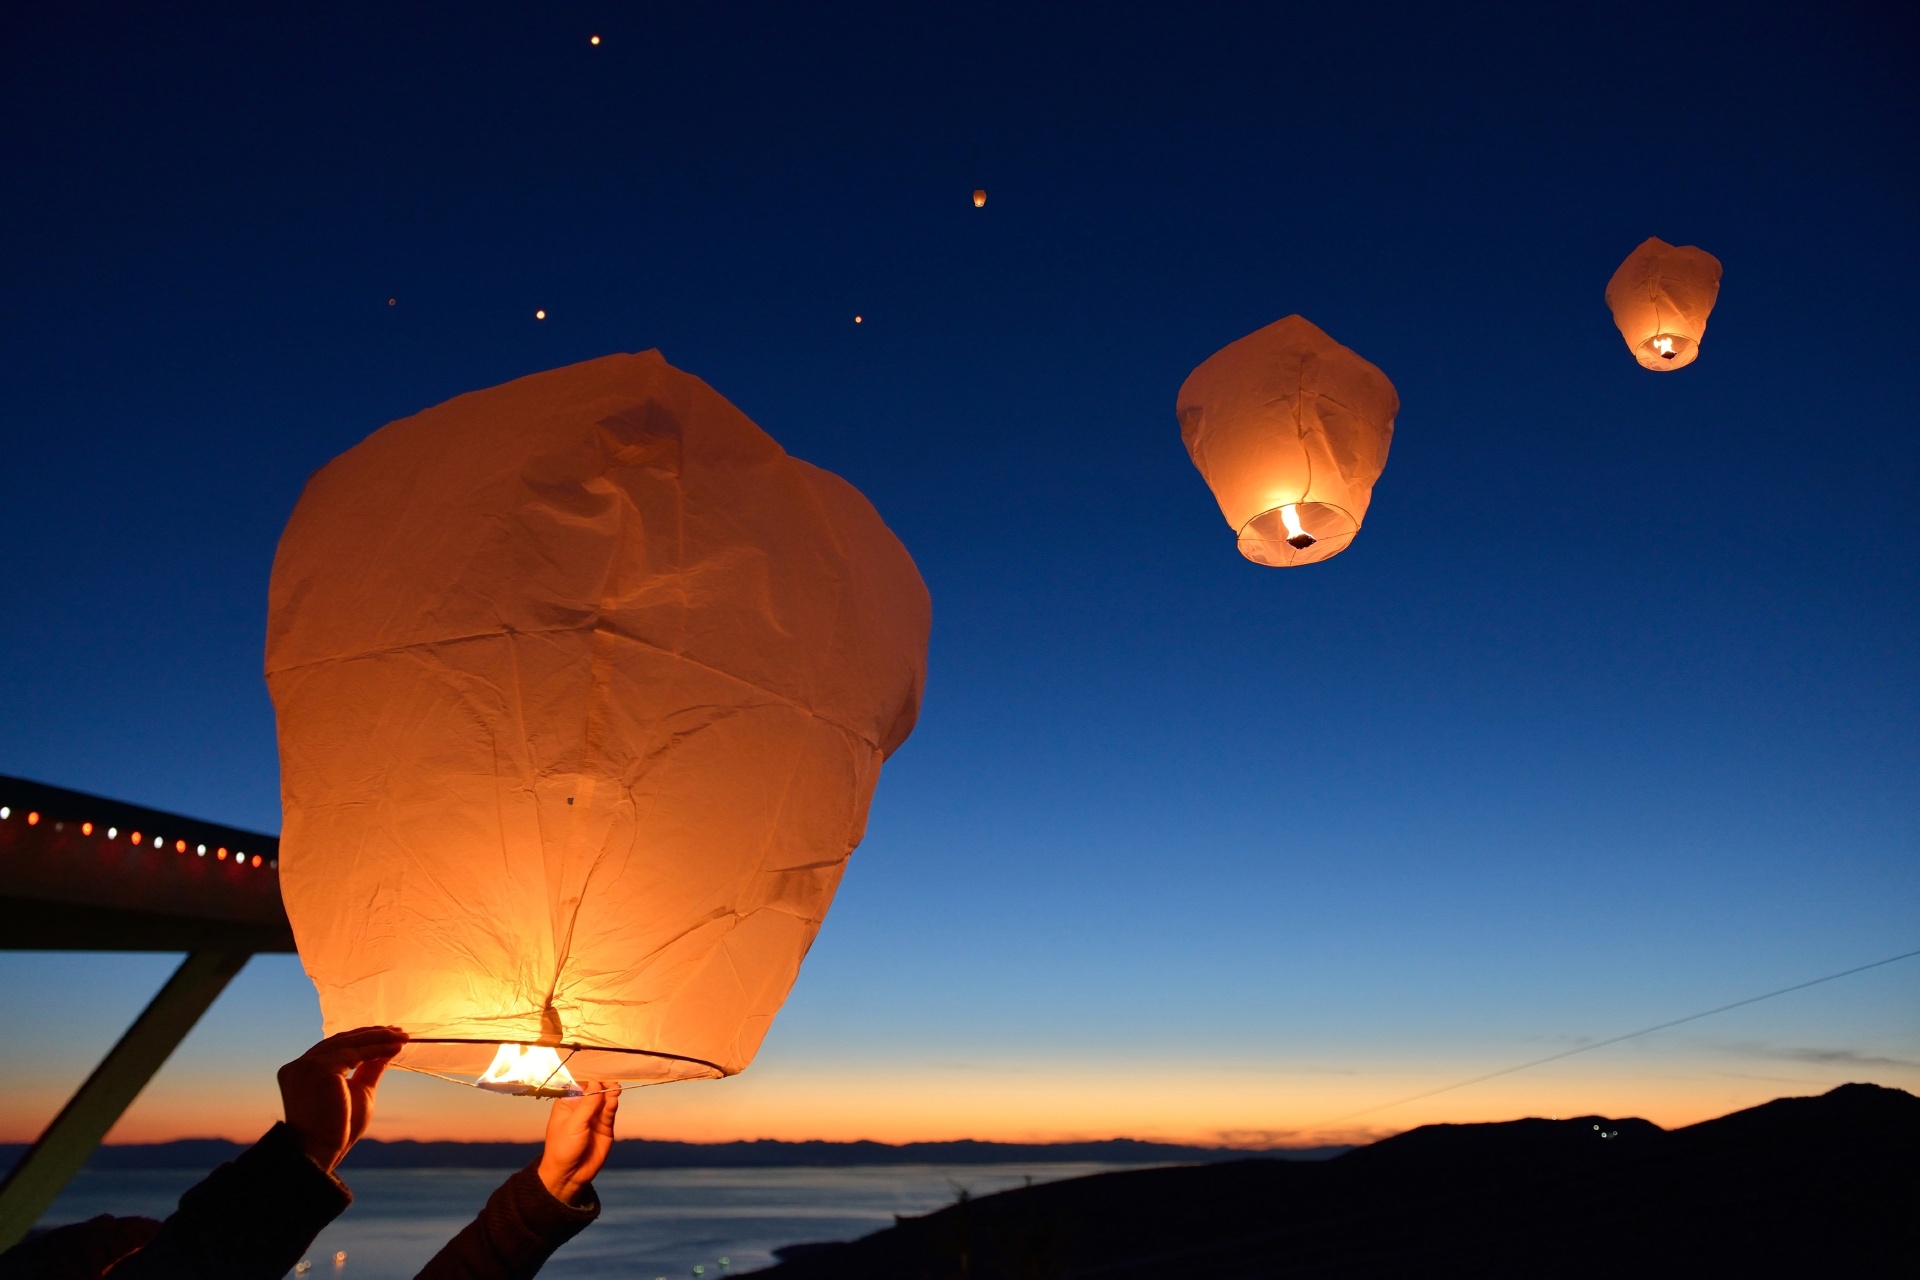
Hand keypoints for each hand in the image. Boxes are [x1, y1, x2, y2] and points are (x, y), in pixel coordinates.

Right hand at [276, 1026, 406, 1173]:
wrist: (322, 1151)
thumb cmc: (338, 1129)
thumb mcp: (358, 1091)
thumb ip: (369, 1069)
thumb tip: (386, 1049)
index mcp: (301, 1070)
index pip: (335, 1046)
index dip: (362, 1039)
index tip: (387, 1035)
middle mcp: (300, 1065)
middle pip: (342, 1040)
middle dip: (373, 1034)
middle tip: (399, 1032)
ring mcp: (307, 1065)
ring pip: (350, 1043)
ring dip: (379, 1038)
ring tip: (402, 1037)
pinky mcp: (320, 1068)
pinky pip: (355, 1053)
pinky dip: (377, 1048)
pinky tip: (395, 1048)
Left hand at [538, 1081, 619, 1205]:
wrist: (569, 1175)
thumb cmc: (562, 1148)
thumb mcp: (573, 1125)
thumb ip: (586, 1104)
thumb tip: (596, 1082)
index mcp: (567, 1104)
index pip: (580, 1085)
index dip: (590, 1079)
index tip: (600, 1074)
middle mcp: (581, 1108)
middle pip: (595, 1091)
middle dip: (603, 1085)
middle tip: (611, 1083)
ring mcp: (594, 1118)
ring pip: (604, 1100)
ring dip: (610, 1094)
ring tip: (615, 1090)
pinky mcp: (605, 1127)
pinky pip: (609, 1113)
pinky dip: (612, 1106)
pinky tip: (614, 1101)